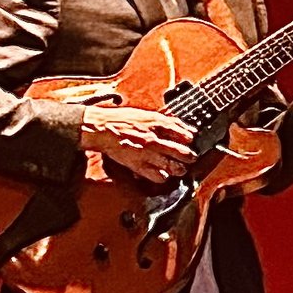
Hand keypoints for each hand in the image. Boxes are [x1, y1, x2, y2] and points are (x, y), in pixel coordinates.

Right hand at [81, 104, 198, 183]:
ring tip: (180, 168)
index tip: (190, 142)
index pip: (185, 135)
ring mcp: (147, 154)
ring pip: (173, 167)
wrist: (101, 128)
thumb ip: (170, 122)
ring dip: (180, 169)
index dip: (190, 139)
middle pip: (183, 153)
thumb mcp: (149, 115)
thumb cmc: (123, 120)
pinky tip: (163, 173)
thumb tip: (189, 130)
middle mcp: (154, 140)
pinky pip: (158, 177)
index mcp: (157, 125)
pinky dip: (163, 177)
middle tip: (191, 157)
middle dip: (190, 156)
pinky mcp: (138, 166)